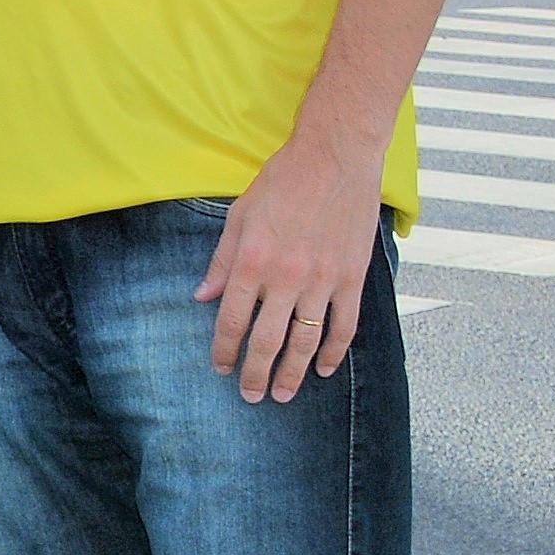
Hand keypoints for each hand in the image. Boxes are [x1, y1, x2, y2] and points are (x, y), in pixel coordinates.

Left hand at [195, 139, 382, 402]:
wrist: (335, 157)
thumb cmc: (282, 182)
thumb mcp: (239, 215)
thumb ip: (222, 261)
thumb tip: (202, 298)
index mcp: (252, 261)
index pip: (232, 320)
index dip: (224, 350)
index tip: (221, 369)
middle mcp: (285, 277)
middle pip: (267, 340)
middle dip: (256, 373)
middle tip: (250, 396)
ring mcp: (322, 280)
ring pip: (305, 341)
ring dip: (292, 373)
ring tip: (282, 394)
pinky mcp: (352, 278)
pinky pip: (344, 326)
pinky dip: (334, 353)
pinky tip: (324, 370)